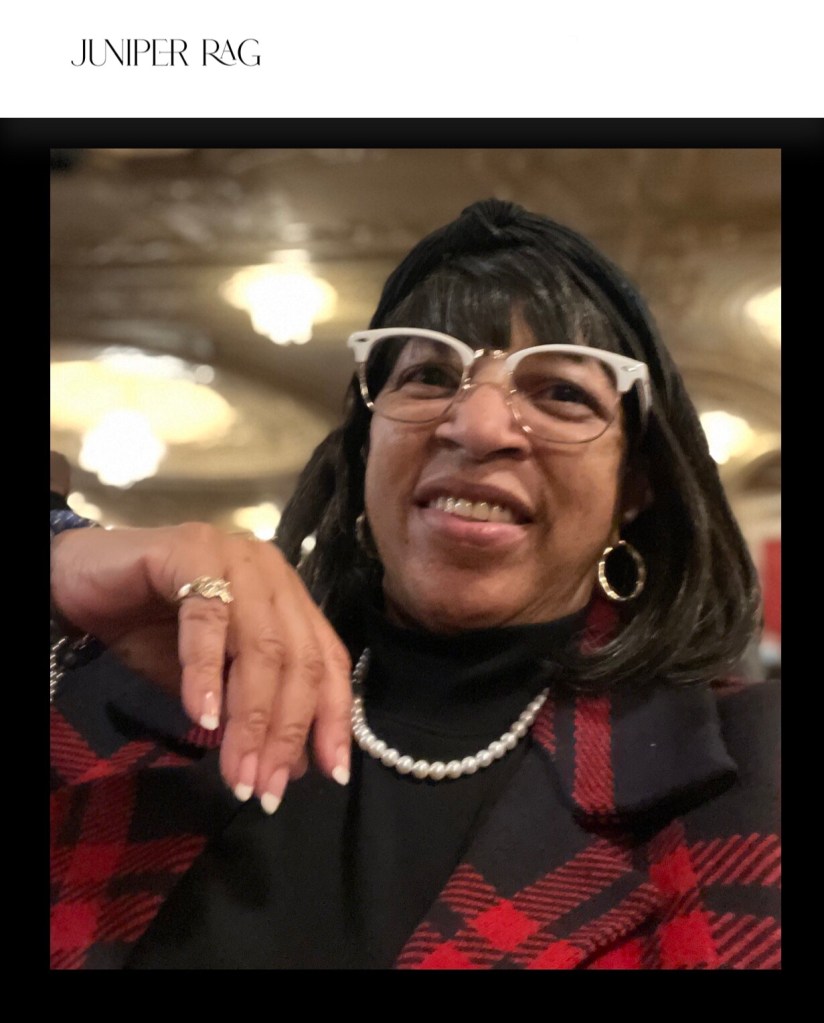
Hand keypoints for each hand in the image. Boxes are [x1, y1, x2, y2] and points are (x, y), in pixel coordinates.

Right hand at [50, 523, 352, 808]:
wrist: (78, 583)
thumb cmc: (146, 631)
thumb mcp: (210, 686)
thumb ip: (251, 714)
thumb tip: (294, 768)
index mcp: (288, 599)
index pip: (329, 660)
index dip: (334, 718)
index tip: (332, 774)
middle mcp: (273, 574)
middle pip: (300, 659)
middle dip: (286, 732)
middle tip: (266, 787)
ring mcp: (235, 557)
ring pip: (262, 646)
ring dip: (251, 717)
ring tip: (237, 770)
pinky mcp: (192, 551)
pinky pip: (207, 619)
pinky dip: (206, 673)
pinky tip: (200, 717)